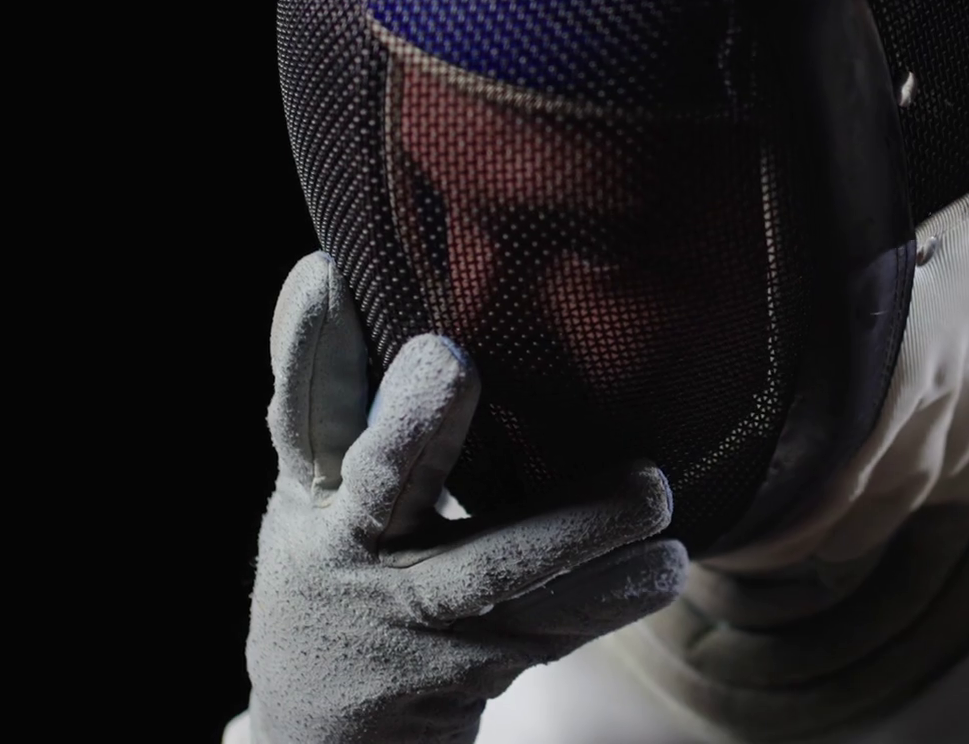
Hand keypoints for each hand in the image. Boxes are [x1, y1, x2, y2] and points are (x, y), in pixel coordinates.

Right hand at [243, 252, 687, 743]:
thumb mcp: (311, 484)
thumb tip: (332, 269)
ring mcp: (418, 615)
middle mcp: (356, 549)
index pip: (305, 407)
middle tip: (452, 361)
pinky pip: (555, 625)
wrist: (335, 726)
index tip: (328, 279)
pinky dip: (610, 596)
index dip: (310, 346)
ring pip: (492, 567)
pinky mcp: (483, 660)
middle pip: (386, 480)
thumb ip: (331, 390)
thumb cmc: (340, 561)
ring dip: (571, 528)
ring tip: (648, 491)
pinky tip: (663, 565)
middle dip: (415, 424)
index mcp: (315, 491)